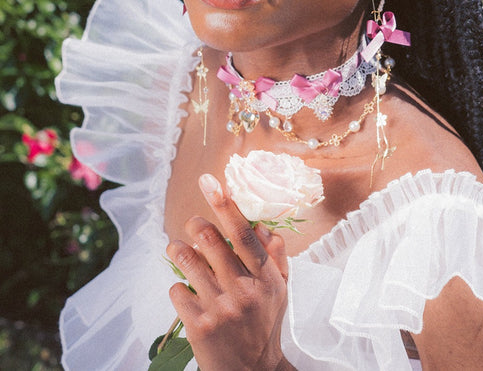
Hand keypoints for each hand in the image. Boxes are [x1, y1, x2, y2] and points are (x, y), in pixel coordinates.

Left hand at [167, 173, 291, 370]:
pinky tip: (186, 292)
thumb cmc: (264, 325)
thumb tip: (266, 226)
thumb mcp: (280, 292)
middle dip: (195, 225)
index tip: (211, 182)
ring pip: (187, 261)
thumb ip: (276, 257)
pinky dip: (177, 286)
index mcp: (266, 278)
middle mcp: (245, 291)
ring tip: (178, 249)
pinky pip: (176, 290)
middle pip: (210, 240)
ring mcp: (221, 309)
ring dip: (178, 250)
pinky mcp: (199, 326)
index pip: (244, 232)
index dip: (226, 204)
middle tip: (192, 224)